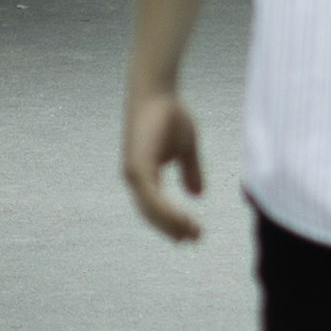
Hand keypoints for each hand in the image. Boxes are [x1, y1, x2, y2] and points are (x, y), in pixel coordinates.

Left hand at [122, 84, 207, 244]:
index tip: (191, 234)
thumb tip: (197, 194)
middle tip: (194, 239)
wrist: (156, 91)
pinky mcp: (137, 167)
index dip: (171, 223)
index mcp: (143, 175)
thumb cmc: (169, 114)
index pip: (154, 208)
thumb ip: (189, 170)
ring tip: (193, 233)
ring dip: (172, 225)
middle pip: (151, 214)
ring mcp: (134, 173)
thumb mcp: (186, 147)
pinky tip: (184, 220)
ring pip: (151, 211)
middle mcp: (135, 177)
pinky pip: (153, 199)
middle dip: (172, 229)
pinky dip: (168, 212)